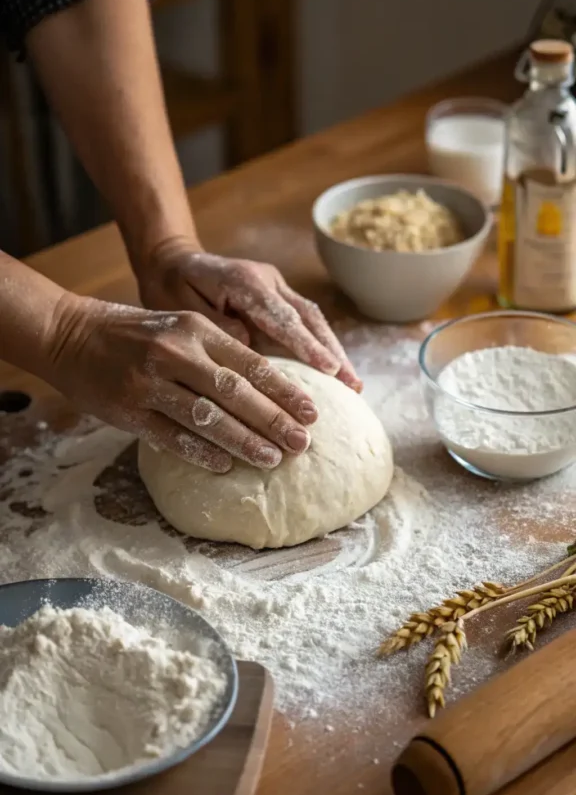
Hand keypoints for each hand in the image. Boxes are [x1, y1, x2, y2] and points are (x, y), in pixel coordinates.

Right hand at [45, 295, 319, 472]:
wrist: (69, 334)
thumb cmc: (135, 333)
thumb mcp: (179, 327)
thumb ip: (217, 352)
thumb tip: (267, 388)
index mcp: (195, 330)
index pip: (250, 363)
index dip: (284, 390)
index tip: (312, 412)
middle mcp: (175, 353)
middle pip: (235, 392)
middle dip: (273, 420)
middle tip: (303, 443)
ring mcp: (149, 383)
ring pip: (206, 417)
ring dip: (243, 441)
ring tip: (272, 458)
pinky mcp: (127, 410)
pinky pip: (170, 436)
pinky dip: (200, 452)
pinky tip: (224, 467)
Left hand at [138, 239, 361, 391]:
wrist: (174, 261)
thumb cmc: (172, 288)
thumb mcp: (182, 308)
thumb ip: (217, 327)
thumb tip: (248, 347)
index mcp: (245, 281)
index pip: (281, 317)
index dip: (306, 344)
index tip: (329, 369)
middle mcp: (268, 279)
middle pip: (308, 317)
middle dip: (332, 351)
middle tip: (352, 384)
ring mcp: (276, 285)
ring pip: (313, 319)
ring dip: (334, 350)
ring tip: (353, 384)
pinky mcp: (279, 295)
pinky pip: (305, 321)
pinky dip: (321, 346)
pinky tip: (336, 372)